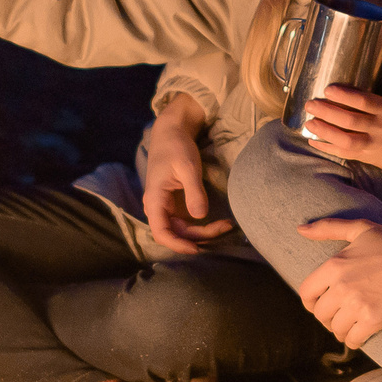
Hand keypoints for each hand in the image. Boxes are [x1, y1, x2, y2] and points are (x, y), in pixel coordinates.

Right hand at [140, 96, 231, 254]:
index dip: (177, 244)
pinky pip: (187, 222)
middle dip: (200, 236)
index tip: (196, 248)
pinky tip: (219, 222)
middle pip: (176, 233)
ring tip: (226, 225)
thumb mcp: (187, 167)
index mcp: (154, 199)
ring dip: (203, 233)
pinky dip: (202, 225)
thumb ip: (194, 192)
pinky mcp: (176, 204)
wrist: (171, 133)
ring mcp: (167, 207)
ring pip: (183, 230)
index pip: (160, 232)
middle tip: (225, 227)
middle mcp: (158, 207)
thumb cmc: (176, 147)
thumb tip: (200, 216)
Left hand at [294, 218, 381, 345]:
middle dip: (328, 318)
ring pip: (336, 329)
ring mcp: (358, 304)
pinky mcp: (375, 320)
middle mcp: (342, 286)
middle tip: (340, 318)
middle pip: (321, 314)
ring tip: (350, 328)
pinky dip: (354, 341)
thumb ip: (329, 228)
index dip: (311, 302)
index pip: (306, 293)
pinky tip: (360, 336)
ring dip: (342, 331)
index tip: (320, 306)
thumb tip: (301, 229)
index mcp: (335, 265)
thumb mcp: (362, 229)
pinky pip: (353, 339)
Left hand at [299, 85, 381, 171]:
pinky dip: (327, 148)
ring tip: (309, 123)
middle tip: (310, 105)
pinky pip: (345, 154)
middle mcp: (379, 128)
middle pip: (350, 120)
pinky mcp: (367, 158)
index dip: (344, 96)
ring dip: (325, 131)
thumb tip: (338, 93)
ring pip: (346, 139)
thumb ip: (369, 102)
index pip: (363, 101)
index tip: (327, 90)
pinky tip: (313, 141)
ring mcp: (373, 144)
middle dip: (327, 112)